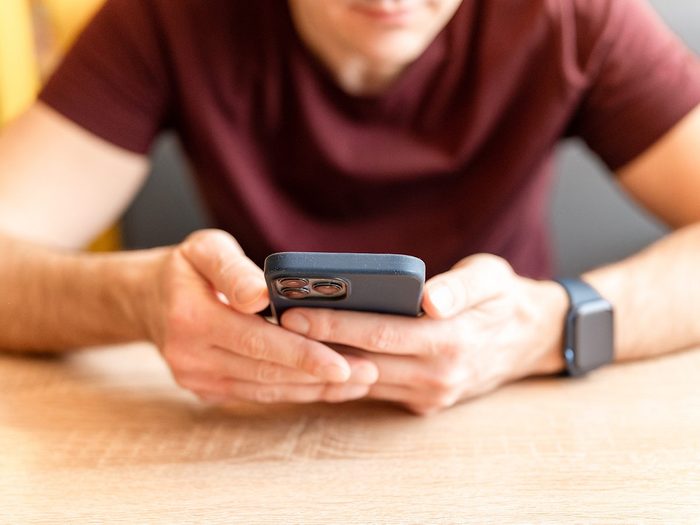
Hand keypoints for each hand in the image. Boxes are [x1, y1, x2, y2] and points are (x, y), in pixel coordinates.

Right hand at [143, 229, 377, 403]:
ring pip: (267, 389)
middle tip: (370, 372)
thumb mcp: (205, 249)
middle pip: (267, 371)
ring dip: (315, 388)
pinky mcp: (207, 391)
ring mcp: (197, 380)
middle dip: (321, 375)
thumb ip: (233, 269)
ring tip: (360, 381)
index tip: (345, 362)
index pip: (257, 341)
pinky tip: (327, 385)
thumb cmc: (187, 267)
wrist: (148, 300)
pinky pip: (258, 395)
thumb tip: (259, 294)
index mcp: (190, 318)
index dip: (303, 354)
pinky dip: (295, 391)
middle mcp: (190, 357)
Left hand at [280, 254, 566, 414]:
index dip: (335, 324)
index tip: (294, 312)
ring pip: (365, 382)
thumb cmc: (505, 298)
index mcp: (452, 340)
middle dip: (315, 345)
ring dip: (324, 365)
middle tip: (273, 326)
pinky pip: (377, 391)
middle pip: (363, 361)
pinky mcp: (426, 402)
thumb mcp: (493, 278)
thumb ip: (462, 287)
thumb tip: (430, 299)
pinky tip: (317, 360)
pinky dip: (346, 377)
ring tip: (284, 342)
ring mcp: (431, 393)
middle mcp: (438, 375)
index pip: (380, 333)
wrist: (531, 340)